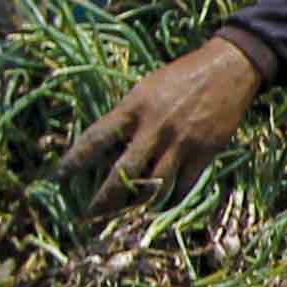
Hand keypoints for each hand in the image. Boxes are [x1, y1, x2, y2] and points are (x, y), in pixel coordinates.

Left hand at [60, 33, 266, 209]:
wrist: (228, 69)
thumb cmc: (181, 75)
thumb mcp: (146, 86)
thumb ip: (129, 114)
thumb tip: (111, 144)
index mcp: (135, 107)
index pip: (96, 138)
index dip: (75, 160)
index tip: (58, 176)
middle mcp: (156, 127)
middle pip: (124, 172)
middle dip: (105, 198)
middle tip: (90, 215)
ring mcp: (181, 142)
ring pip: (155, 185)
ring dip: (138, 204)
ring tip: (126, 216)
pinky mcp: (205, 152)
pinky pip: (184, 185)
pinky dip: (171, 198)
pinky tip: (161, 204)